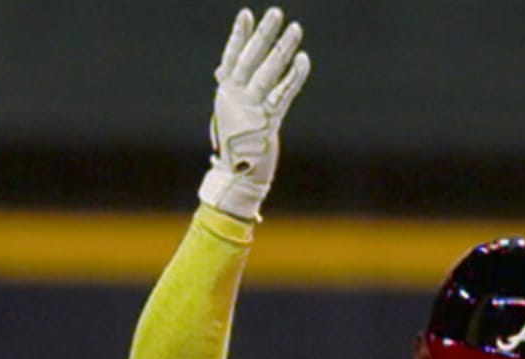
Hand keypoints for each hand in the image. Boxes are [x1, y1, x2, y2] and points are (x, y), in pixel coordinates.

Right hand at [199, 8, 310, 222]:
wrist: (238, 177)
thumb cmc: (236, 144)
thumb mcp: (226, 113)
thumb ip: (228, 89)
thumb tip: (221, 69)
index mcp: (226, 94)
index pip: (231, 57)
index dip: (238, 36)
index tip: (245, 14)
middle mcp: (236, 98)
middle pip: (250, 60)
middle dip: (263, 35)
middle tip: (276, 12)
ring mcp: (252, 109)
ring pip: (268, 73)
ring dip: (282, 49)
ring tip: (295, 29)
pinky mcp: (268, 121)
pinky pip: (284, 94)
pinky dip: (294, 76)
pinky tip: (303, 60)